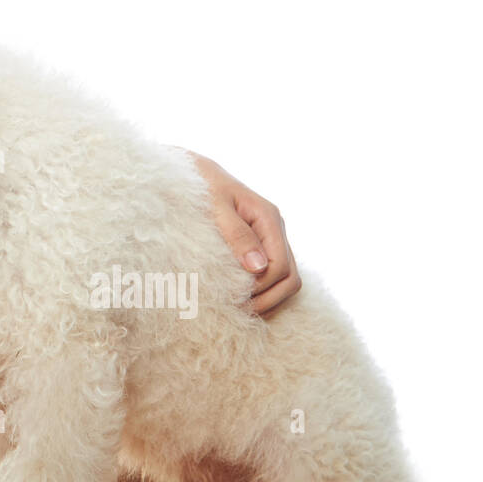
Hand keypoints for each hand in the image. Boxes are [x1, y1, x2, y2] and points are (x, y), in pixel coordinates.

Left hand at [178, 149, 300, 316]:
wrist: (192, 170)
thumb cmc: (201, 184)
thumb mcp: (216, 206)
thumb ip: (236, 234)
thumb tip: (258, 267)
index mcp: (268, 218)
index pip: (280, 266)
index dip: (263, 288)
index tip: (238, 300)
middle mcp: (274, 229)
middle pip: (290, 277)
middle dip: (269, 299)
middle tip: (240, 311)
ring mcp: (269, 237)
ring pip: (286, 279)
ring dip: (268, 298)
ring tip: (242, 310)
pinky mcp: (259, 244)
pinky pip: (272, 274)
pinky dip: (263, 291)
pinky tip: (243, 299)